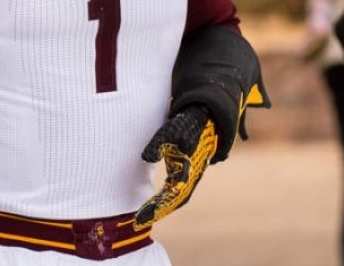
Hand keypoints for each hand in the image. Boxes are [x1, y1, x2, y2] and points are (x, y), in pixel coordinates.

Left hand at [134, 106, 216, 229]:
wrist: (205, 120)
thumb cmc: (186, 125)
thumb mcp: (170, 130)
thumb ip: (158, 143)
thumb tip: (146, 158)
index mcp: (187, 170)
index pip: (171, 194)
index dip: (157, 207)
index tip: (142, 216)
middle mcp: (190, 177)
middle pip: (174, 200)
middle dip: (157, 212)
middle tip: (138, 221)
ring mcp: (190, 177)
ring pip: (176, 198)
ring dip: (161, 208)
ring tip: (143, 217)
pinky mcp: (186, 174)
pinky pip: (176, 191)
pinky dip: (165, 200)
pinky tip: (154, 205)